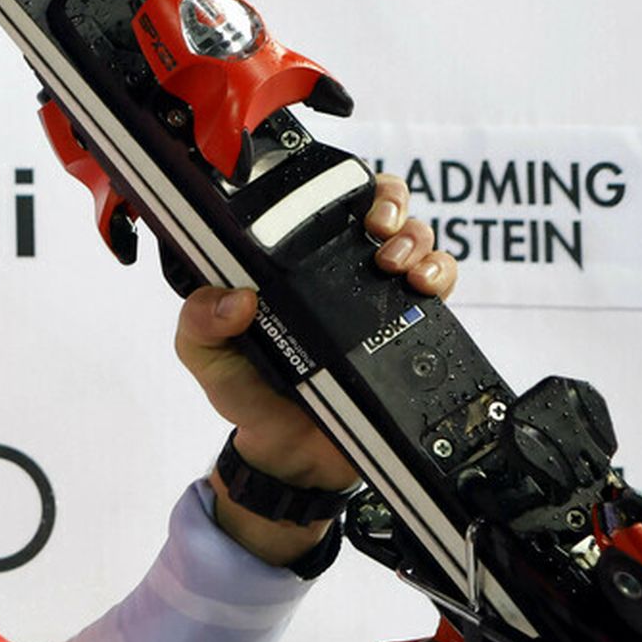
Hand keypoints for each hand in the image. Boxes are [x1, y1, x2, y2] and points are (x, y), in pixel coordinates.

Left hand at [179, 170, 456, 557]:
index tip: (343, 204)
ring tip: (394, 264)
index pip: (324, 206)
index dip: (342, 188)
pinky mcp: (407, 328)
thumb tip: (236, 299)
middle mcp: (338, 273)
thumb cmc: (246, 392)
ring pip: (418, 240)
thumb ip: (200, 320)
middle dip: (390, 203)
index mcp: (290, 266)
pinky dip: (441, 273)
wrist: (287, 453)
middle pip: (383, 209)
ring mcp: (377, 298)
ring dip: (415, 239)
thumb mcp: (203, 353)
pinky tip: (422, 286)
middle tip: (377, 229)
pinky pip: (440, 285)